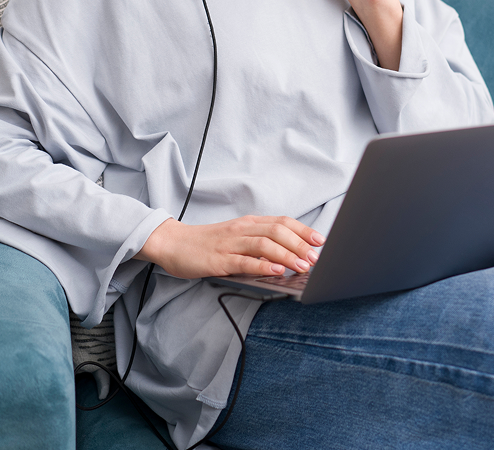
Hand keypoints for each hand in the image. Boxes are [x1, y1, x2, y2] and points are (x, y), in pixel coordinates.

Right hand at [137, 216, 323, 279]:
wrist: (173, 243)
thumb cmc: (209, 243)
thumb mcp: (238, 237)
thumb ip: (260, 243)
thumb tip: (289, 254)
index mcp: (250, 223)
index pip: (282, 222)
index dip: (303, 230)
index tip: (320, 240)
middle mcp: (243, 229)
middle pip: (278, 232)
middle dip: (300, 244)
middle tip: (316, 257)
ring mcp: (231, 243)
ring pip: (264, 245)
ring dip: (287, 255)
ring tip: (303, 265)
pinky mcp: (219, 259)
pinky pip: (244, 261)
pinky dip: (263, 266)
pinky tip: (276, 271)